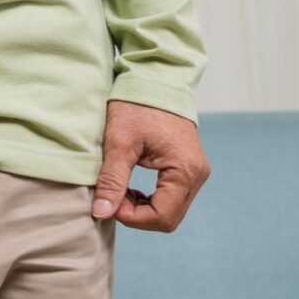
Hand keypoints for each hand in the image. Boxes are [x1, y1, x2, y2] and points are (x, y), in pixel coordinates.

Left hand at [93, 100, 209, 231]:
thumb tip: (101, 213)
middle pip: (168, 219)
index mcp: (185, 169)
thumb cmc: (137, 106)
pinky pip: (171, 198)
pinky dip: (149, 200)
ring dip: (141, 209)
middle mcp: (197, 175)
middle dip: (136, 215)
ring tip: (118, 190)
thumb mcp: (119, 142)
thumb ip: (112, 179)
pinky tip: (129, 188)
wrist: (155, 80)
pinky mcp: (188, 169)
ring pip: (169, 211)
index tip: (108, 202)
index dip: (131, 217)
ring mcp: (195, 172)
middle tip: (111, 197)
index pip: (162, 216)